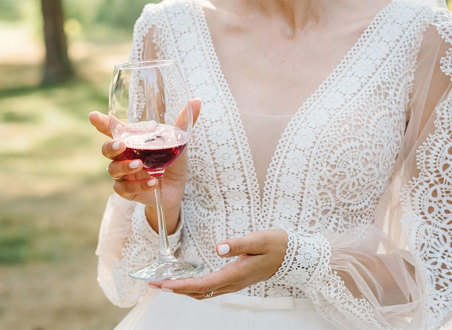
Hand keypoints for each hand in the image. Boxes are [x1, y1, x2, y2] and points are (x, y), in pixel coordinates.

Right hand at [88, 99, 200, 233]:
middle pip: (106, 150)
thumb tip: (197, 101)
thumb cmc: (173, 162)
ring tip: (140, 165)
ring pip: (113, 170)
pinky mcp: (128, 191)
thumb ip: (184, 124)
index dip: (102, 123)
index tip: (94, 116)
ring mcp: (123, 174)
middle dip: (110, 146)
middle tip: (121, 145)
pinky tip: (153, 182)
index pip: (112, 130)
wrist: (175, 190)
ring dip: (125, 167)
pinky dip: (139, 185)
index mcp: (132, 141)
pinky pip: (125, 189)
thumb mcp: (180, 143)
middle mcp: (124, 156)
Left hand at [149, 229, 287, 298]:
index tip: (163, 284)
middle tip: (154, 284)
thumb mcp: (260, 240)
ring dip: (184, 290)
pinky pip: (211, 288)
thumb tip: (219, 248)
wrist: (293, 256)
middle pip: (199, 292)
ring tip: (166, 283)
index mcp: (236, 274)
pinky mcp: (236, 280)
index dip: (181, 286)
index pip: (203, 284)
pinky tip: (188, 281)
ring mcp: (235, 284)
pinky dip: (195, 287)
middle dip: (176, 290)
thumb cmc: (277, 245)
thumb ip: (239, 244)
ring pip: (204, 293)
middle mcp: (233, 283)